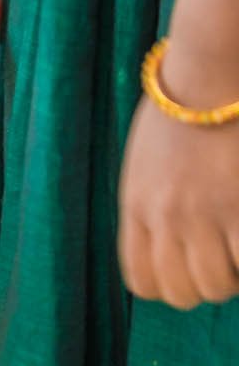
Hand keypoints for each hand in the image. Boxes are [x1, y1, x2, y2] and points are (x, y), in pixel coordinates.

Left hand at [119, 75, 238, 308]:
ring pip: (217, 286)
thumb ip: (153, 202)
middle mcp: (163, 217)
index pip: (142, 281)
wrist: (208, 73)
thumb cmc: (184, 107)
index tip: (192, 271)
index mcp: (136, 207)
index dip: (171, 287)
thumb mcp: (147, 161)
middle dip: (207, 287)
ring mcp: (202, 213)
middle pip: (181, 292)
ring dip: (236, 277)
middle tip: (227, 262)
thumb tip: (171, 239)